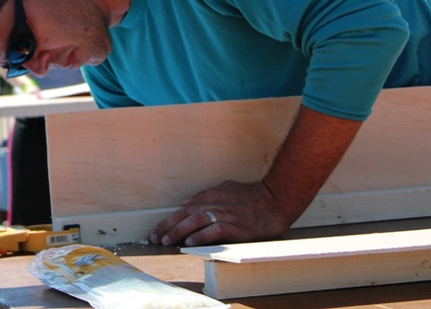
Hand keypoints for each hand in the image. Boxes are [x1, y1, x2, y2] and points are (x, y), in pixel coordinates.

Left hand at [148, 180, 291, 246]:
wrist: (275, 199)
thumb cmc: (251, 196)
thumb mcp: (225, 189)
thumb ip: (206, 196)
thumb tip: (186, 203)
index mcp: (210, 196)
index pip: (183, 209)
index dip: (167, 221)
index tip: (156, 231)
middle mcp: (214, 204)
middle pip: (185, 215)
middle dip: (167, 227)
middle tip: (155, 238)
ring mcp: (225, 214)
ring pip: (195, 221)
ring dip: (179, 231)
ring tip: (167, 240)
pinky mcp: (236, 226)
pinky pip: (215, 230)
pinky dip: (201, 236)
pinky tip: (191, 242)